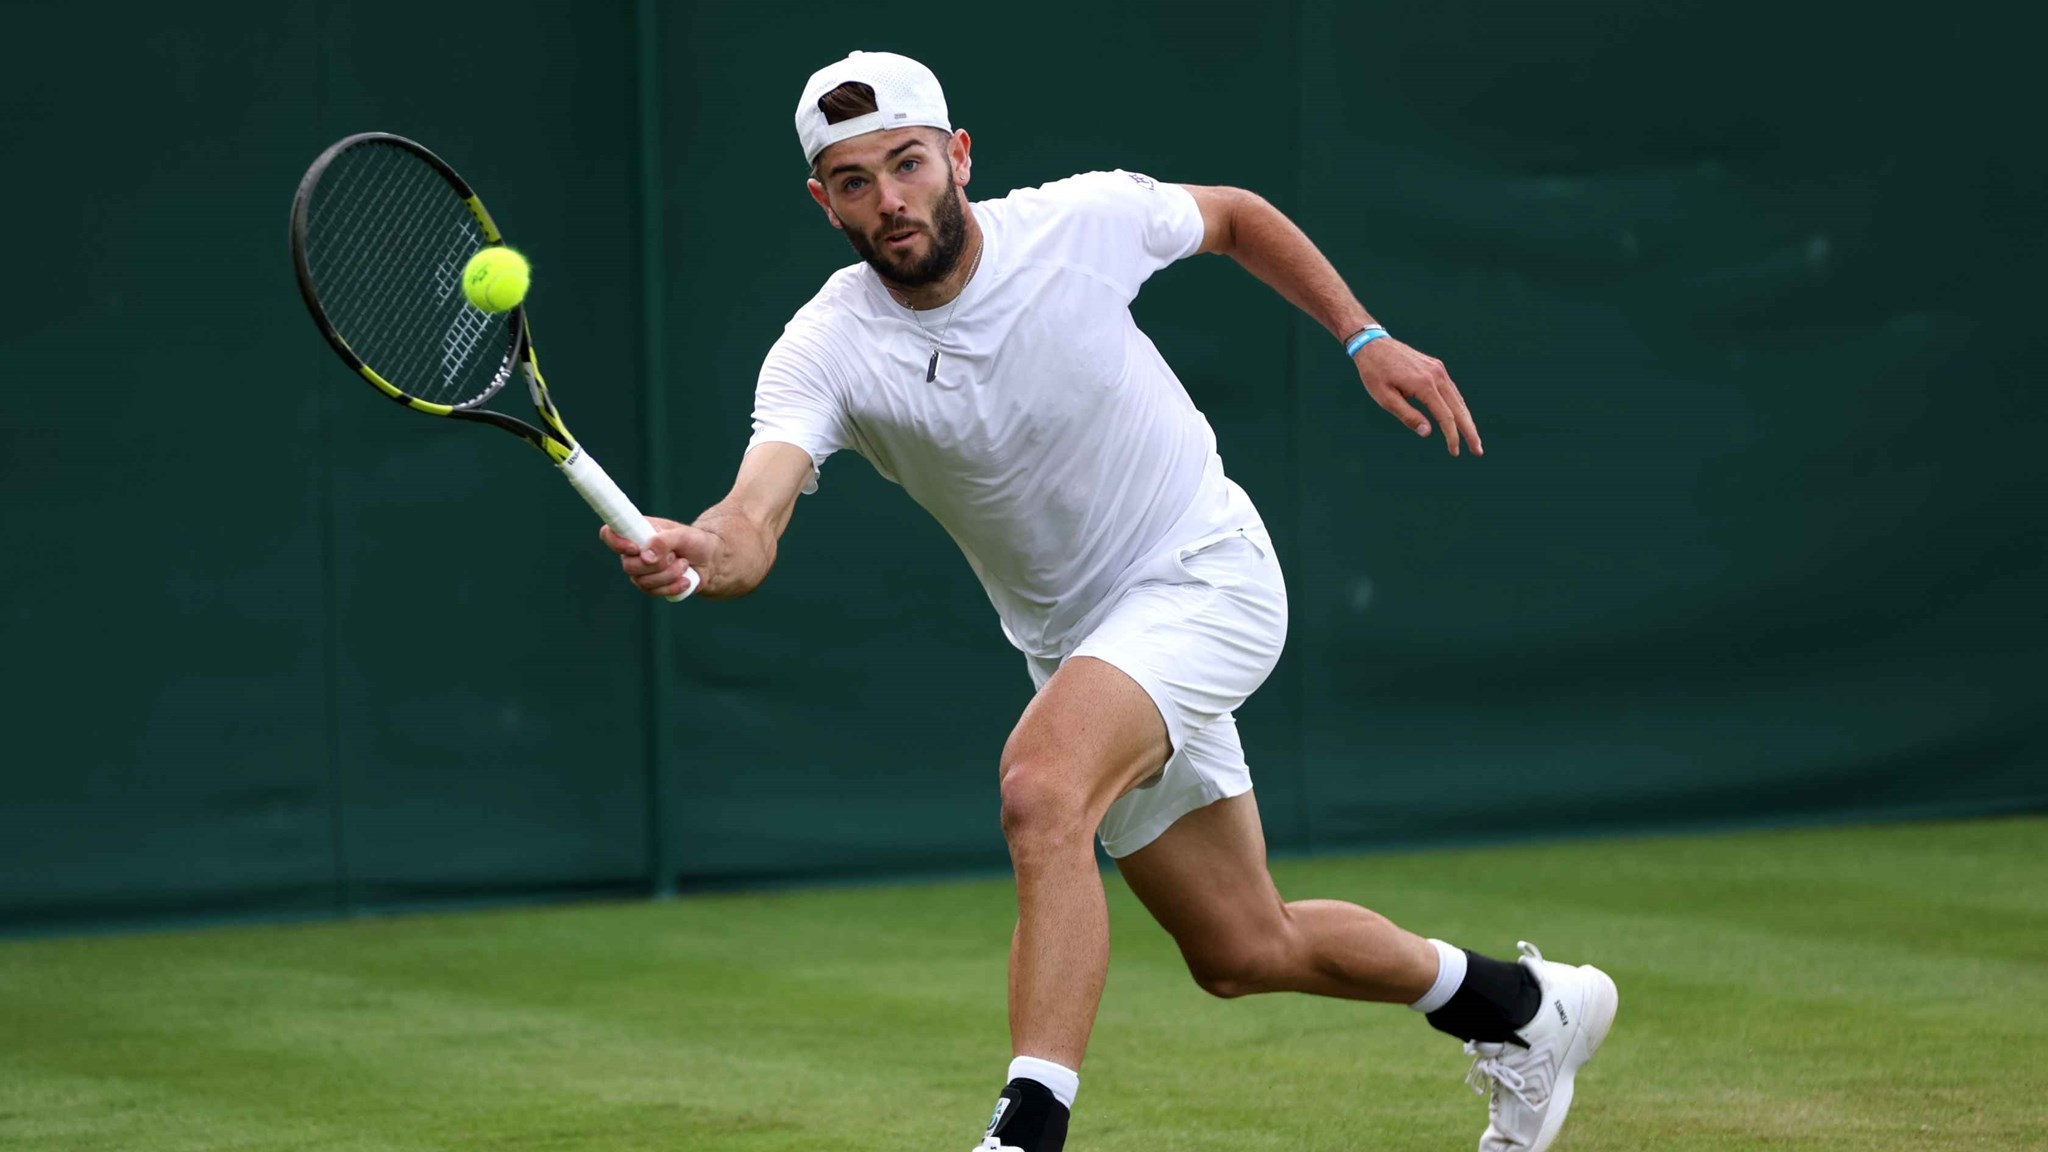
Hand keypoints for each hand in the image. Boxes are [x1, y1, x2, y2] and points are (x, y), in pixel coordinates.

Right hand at [599, 517, 710, 598]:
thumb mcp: (683, 535)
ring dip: (669, 574)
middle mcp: (634, 552)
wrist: (710, 561)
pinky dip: (673, 587)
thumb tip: (645, 557)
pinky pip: (654, 593)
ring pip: (643, 581)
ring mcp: (640, 571)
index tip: (636, 548)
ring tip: (684, 564)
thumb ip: (664, 541)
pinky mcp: (651, 587)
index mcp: (637, 531)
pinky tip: (685, 580)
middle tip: (675, 555)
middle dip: (657, 564)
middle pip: (628, 565)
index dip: (616, 542)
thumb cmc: (695, 542)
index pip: (609, 534)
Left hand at [1356, 338, 1481, 455]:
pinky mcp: (1436, 367)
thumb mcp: (1385, 398)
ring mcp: (1438, 369)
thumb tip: (1428, 432)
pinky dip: (1458, 406)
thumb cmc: (1375, 373)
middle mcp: (1436, 375)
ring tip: (1472, 438)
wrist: (1373, 344)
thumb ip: (1407, 415)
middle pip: (1459, 408)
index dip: (1452, 436)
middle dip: (1469, 431)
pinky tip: (1461, 418)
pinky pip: (1451, 390)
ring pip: (1458, 399)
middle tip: (1478, 451)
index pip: (1445, 416)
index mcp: (1424, 384)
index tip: (1455, 452)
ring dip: (1466, 420)